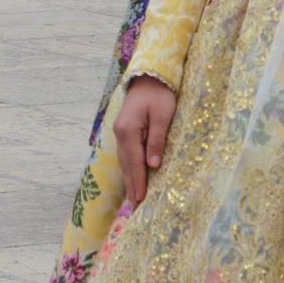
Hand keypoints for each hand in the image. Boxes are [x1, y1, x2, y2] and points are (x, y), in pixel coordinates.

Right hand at [113, 74, 176, 204]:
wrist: (150, 75)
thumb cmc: (160, 93)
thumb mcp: (163, 115)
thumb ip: (157, 140)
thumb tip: (153, 165)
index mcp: (128, 131)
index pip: (135, 163)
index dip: (138, 182)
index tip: (140, 201)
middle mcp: (120, 134)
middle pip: (127, 165)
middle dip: (132, 185)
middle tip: (135, 208)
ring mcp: (121, 131)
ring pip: (125, 160)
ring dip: (129, 178)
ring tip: (133, 197)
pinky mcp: (125, 128)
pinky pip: (127, 152)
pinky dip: (129, 166)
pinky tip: (132, 175)